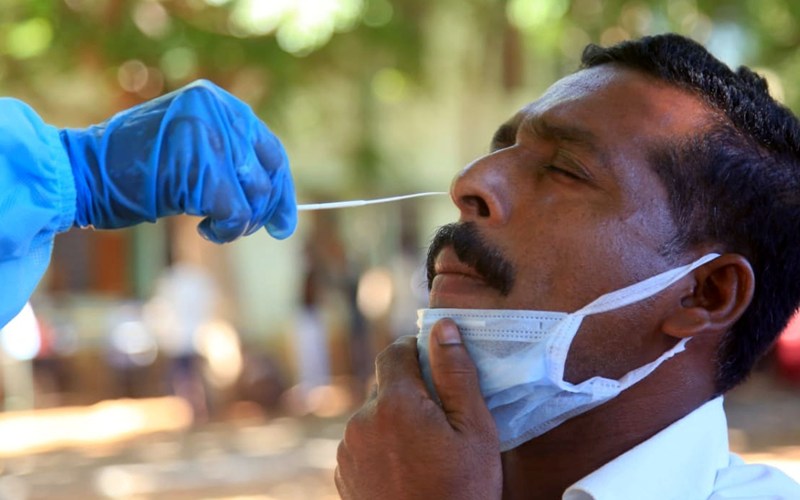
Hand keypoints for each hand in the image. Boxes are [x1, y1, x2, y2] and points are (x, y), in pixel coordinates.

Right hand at [61, 80, 296, 241]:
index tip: (286, 220)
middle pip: (267, 174)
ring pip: (255, 196)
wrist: (82, 171)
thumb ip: (229, 161)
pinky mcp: (203, 171)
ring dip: (240, 222)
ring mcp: (211, 139)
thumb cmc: (134, 167)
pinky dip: (226, 230)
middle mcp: (217, 112)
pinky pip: (236, 213)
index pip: (269, 148)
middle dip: (265, 210)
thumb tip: (278, 208)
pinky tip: (204, 230)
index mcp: (216, 101)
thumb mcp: (188, 148)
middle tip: (250, 229)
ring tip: (212, 225)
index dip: (282, 187)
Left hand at [335, 319, 501, 499]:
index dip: (417, 350)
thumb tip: (442, 327)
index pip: (395, 352)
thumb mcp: (475, 429)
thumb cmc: (462, 491)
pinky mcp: (343, 474)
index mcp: (395, 404)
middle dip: (411, 391)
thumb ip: (455, 373)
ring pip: (374, 416)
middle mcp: (362, 421)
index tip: (436, 364)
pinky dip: (382, 446)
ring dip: (395, 420)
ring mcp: (348, 450)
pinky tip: (408, 469)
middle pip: (385, 386)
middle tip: (442, 419)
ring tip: (426, 451)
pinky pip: (363, 443)